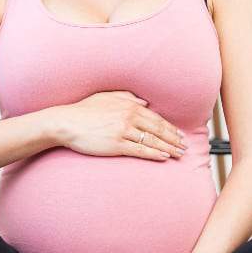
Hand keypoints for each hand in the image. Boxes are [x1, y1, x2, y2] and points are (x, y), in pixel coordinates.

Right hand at [50, 91, 188, 161]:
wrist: (66, 122)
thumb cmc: (84, 110)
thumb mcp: (107, 96)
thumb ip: (127, 97)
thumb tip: (144, 103)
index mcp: (129, 105)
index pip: (156, 118)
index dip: (170, 128)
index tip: (179, 135)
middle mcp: (129, 118)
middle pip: (158, 130)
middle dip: (174, 139)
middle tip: (185, 147)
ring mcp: (123, 132)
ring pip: (152, 141)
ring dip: (168, 148)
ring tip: (178, 154)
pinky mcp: (116, 145)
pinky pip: (140, 150)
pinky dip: (154, 153)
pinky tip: (163, 156)